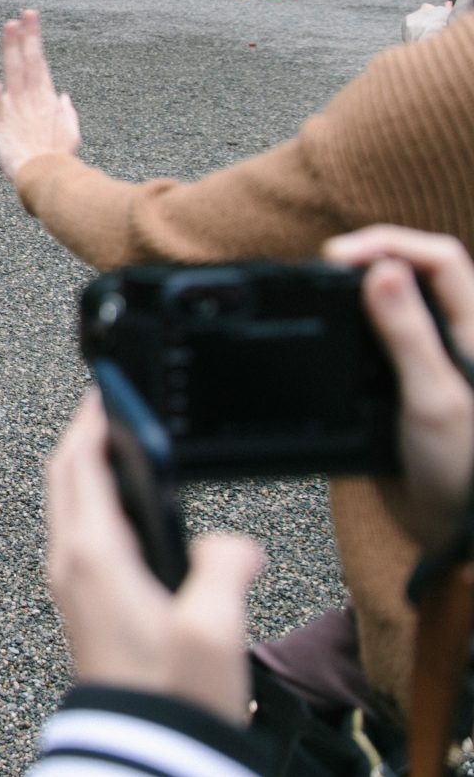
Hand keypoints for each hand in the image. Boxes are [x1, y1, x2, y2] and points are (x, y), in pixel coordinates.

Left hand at [0, 9, 81, 183]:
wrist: (44, 177)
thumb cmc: (56, 160)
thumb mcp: (69, 134)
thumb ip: (67, 114)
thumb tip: (64, 97)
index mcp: (47, 99)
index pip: (40, 64)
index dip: (35, 41)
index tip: (32, 22)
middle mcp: (33, 96)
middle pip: (30, 60)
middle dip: (28, 35)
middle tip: (26, 12)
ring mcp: (17, 103)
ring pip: (14, 68)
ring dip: (11, 45)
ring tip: (9, 24)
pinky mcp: (1, 114)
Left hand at [45, 392, 265, 724]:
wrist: (142, 745)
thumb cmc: (170, 694)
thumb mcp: (212, 629)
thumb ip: (225, 570)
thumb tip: (234, 544)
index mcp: (93, 553)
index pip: (79, 466)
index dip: (90, 422)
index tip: (102, 388)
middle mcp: (71, 563)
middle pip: (63, 479)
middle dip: (80, 436)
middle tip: (104, 405)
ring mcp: (72, 585)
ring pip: (66, 507)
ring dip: (82, 470)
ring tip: (115, 448)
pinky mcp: (83, 606)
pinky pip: (78, 535)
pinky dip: (91, 504)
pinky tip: (123, 513)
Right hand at [323, 227, 473, 549]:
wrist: (457, 532)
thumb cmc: (465, 470)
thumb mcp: (434, 398)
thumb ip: (409, 334)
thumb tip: (381, 270)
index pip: (439, 259)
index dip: (389, 244)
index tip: (337, 255)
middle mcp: (454, 337)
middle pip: (413, 271)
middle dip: (368, 258)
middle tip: (321, 270)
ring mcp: (427, 360)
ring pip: (391, 303)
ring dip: (355, 291)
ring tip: (318, 293)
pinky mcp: (400, 384)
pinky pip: (372, 342)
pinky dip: (346, 329)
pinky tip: (323, 334)